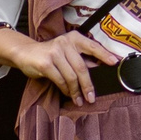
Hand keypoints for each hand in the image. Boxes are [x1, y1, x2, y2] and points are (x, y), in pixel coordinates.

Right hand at [0, 26, 116, 106]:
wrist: (25, 52)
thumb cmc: (50, 54)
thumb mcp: (67, 52)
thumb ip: (81, 59)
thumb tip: (99, 71)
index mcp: (74, 38)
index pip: (93, 47)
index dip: (104, 55)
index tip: (115, 63)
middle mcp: (65, 42)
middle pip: (82, 67)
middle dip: (88, 85)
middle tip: (92, 98)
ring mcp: (55, 52)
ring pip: (71, 76)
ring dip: (76, 91)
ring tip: (79, 100)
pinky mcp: (46, 63)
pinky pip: (60, 80)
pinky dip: (66, 89)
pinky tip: (68, 94)